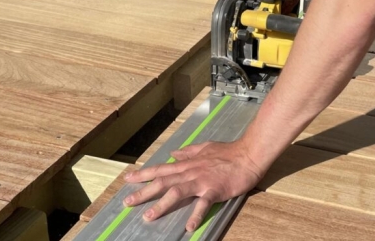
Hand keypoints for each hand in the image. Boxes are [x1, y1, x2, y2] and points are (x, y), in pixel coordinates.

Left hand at [123, 140, 263, 231]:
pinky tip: (189, 227)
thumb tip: (174, 154)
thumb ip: (188, 152)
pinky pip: (203, 204)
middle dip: (144, 191)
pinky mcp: (214, 190)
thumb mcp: (204, 148)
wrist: (247, 154)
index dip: (144, 174)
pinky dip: (196, 215)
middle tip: (127, 201)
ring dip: (162, 204)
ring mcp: (202, 181)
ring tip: (148, 216)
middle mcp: (191, 172)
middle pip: (163, 181)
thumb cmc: (227, 152)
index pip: (161, 169)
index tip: (128, 178)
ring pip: (177, 192)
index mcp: (188, 163)